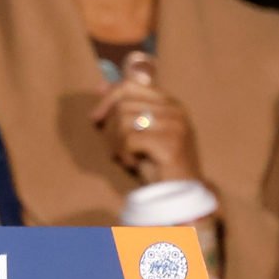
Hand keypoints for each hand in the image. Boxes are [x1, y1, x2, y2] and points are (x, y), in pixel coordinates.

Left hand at [88, 57, 203, 183]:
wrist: (181, 193)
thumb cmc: (157, 163)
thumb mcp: (142, 131)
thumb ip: (127, 108)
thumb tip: (100, 86)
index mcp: (169, 102)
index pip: (130, 85)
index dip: (108, 98)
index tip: (96, 117)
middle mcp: (175, 110)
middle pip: (123, 104)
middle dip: (111, 128)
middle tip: (117, 148)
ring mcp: (176, 126)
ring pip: (124, 121)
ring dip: (117, 143)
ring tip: (127, 156)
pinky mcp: (171, 143)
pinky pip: (130, 139)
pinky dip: (124, 154)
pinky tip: (133, 163)